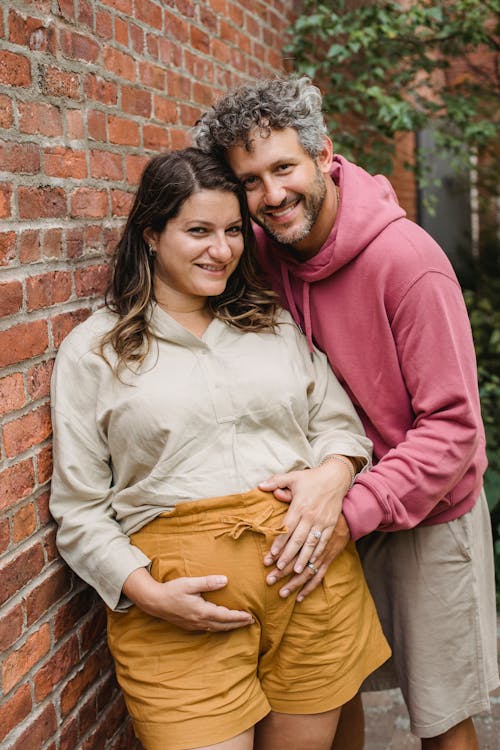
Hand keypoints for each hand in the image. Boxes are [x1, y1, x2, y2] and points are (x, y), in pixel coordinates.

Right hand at [123, 568, 253, 631]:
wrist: (154, 601)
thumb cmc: (172, 590)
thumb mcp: (190, 583)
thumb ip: (208, 582)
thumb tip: (225, 580)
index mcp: (202, 611)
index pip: (225, 616)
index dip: (238, 617)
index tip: (250, 616)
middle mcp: (200, 621)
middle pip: (223, 625)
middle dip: (237, 624)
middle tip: (250, 622)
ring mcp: (194, 625)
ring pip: (216, 629)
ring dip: (229, 627)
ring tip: (240, 624)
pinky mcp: (189, 626)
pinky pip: (209, 629)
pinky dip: (219, 628)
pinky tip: (221, 624)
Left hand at [258, 459, 351, 574]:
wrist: (336, 478)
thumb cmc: (312, 478)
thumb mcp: (293, 477)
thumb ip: (276, 481)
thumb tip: (260, 486)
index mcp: (300, 506)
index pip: (287, 528)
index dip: (279, 542)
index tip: (272, 554)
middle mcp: (311, 516)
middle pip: (298, 539)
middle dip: (288, 555)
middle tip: (279, 568)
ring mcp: (322, 522)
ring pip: (311, 544)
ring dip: (303, 558)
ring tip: (296, 571)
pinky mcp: (331, 525)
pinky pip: (323, 542)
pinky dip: (317, 553)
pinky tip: (311, 563)